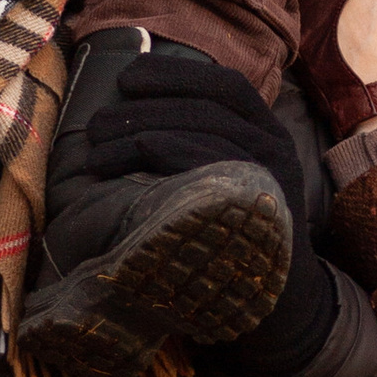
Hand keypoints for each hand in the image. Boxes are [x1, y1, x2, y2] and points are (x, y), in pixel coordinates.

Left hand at [79, 47, 333, 373]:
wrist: (281, 302)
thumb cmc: (234, 234)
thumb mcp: (228, 181)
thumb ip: (201, 147)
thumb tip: (136, 115)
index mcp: (269, 132)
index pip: (228, 85)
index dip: (177, 74)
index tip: (128, 77)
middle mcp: (276, 146)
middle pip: (208, 105)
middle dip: (146, 106)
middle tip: (96, 123)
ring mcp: (272, 174)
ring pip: (203, 129)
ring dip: (140, 132)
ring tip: (95, 149)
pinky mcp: (257, 201)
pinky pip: (206, 161)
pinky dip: (162, 151)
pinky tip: (126, 161)